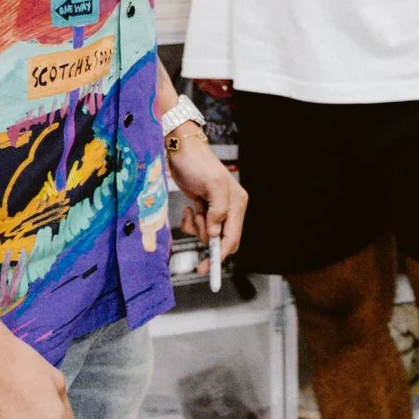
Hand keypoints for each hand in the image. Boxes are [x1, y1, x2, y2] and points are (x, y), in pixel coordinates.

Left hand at [166, 126, 246, 256]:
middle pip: (221, 239)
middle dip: (206, 237)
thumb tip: (215, 233)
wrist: (181, 151)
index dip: (221, 255)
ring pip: (207, 234)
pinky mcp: (203, 208)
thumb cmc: (198, 164)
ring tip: (192, 209)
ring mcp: (215, 209)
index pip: (233, 238)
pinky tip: (188, 207)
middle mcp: (229, 208)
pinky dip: (189, 221)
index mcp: (237, 204)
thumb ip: (218, 211)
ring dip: (196, 227)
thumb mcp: (212, 185)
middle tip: (195, 222)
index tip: (208, 268)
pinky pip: (197, 226)